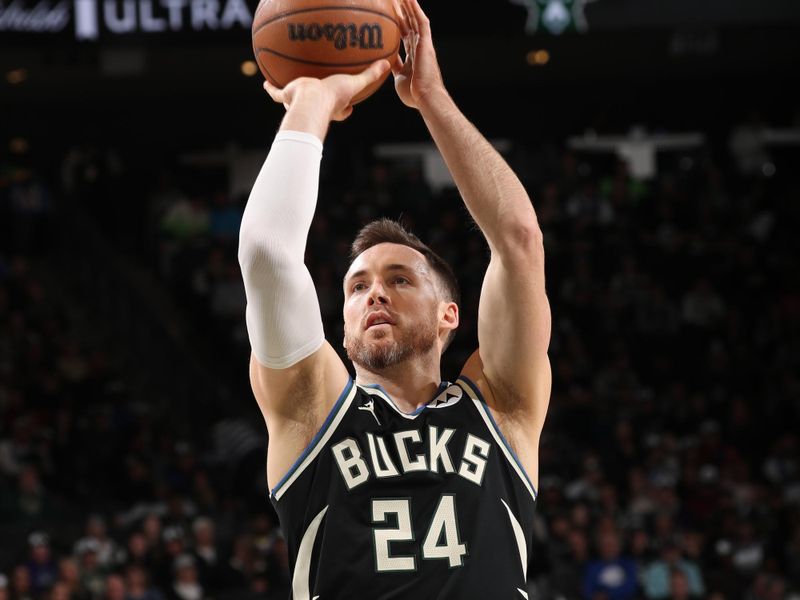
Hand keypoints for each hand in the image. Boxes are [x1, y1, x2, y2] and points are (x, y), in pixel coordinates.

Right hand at [263, 60, 390, 121]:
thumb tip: (387, 64)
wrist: (311, 99)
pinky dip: (270, 89)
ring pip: (297, 102)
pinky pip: (276, 94)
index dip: (347, 109)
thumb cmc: (333, 95)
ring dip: (294, 98)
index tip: (351, 107)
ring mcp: (300, 103)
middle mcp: (317, 108)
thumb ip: (370, 74)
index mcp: (334, 108)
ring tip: (292, 88)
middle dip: (321, 105)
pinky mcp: (286, 97)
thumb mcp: (355, 83)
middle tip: (322, 94)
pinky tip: (265, 82)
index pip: (343, 111)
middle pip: (320, 107)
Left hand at [393, 0, 445, 109]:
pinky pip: (421, 22)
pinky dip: (416, 9)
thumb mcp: (398, 78)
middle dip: (401, 11)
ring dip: (408, 6)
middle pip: (409, 24)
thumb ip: (393, 67)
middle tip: (392, 0)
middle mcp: (419, 47)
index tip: (389, 16)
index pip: (404, 36)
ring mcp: (424, 44)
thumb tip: (382, 61)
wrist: (426, 97)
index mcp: (413, 56)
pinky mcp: (426, 43)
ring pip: (415, 19)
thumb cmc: (413, 94)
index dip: (397, 25)